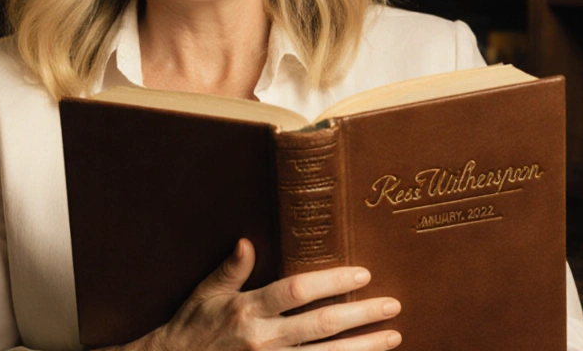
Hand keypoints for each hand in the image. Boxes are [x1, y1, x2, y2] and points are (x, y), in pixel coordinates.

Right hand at [146, 238, 401, 349]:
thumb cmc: (190, 330)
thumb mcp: (205, 295)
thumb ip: (231, 270)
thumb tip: (248, 242)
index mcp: (247, 311)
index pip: (296, 291)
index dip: (331, 281)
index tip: (362, 274)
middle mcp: (263, 340)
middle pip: (321, 325)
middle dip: (361, 315)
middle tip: (393, 305)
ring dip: (363, 348)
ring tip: (393, 337)